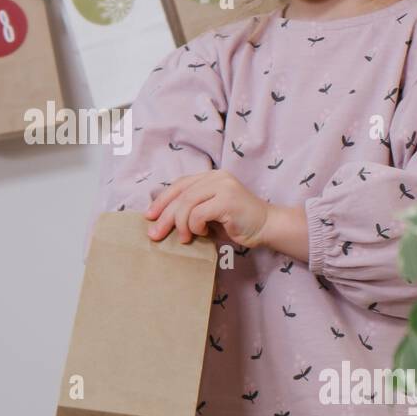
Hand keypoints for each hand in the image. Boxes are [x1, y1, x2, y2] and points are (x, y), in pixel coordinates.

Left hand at [144, 171, 270, 248]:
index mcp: (210, 177)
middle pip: (180, 195)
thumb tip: (160, 220)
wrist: (267, 226)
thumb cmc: (237, 223)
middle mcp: (216, 177)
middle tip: (155, 234)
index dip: (161, 200)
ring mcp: (223, 186)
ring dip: (180, 225)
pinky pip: (198, 214)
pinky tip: (203, 233)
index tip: (149, 216)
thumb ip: (191, 210)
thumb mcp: (209, 213)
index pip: (179, 185)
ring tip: (185, 238)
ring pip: (186, 204)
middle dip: (164, 216)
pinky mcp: (227, 199)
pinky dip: (195, 227)